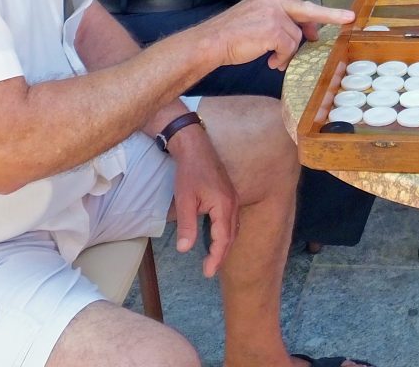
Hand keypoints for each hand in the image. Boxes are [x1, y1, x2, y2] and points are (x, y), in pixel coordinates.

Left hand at [166, 127, 238, 277]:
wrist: (195, 147)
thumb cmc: (189, 172)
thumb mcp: (185, 200)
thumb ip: (187, 226)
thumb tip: (185, 249)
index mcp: (224, 206)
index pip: (223, 238)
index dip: (216, 257)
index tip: (207, 272)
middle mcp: (233, 203)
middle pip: (231, 235)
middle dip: (221, 255)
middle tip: (209, 270)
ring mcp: (233, 198)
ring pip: (233, 227)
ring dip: (224, 244)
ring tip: (213, 258)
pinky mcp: (229, 195)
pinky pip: (231, 219)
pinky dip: (226, 233)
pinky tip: (218, 237)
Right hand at [199, 0, 353, 71]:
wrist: (210, 42)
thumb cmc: (231, 36)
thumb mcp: (257, 22)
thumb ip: (279, 23)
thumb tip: (305, 35)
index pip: (300, 4)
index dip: (321, 12)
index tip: (343, 14)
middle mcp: (272, 1)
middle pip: (307, 12)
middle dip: (329, 16)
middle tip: (348, 20)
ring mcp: (273, 14)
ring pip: (295, 37)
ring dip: (287, 52)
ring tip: (274, 60)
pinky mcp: (272, 29)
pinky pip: (288, 48)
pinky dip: (282, 58)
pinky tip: (270, 62)